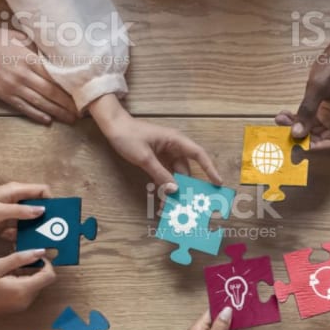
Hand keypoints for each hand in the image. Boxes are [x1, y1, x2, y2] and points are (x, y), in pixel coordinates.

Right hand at [0, 26, 77, 124]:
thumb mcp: (17, 36)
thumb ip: (36, 46)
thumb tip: (54, 52)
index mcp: (29, 58)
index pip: (56, 76)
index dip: (70, 87)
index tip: (83, 93)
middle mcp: (23, 74)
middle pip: (51, 93)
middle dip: (68, 104)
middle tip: (82, 113)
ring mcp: (13, 86)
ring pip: (40, 103)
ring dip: (56, 113)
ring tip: (70, 120)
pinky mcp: (3, 94)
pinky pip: (23, 107)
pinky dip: (36, 115)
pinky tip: (47, 121)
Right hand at [0, 249, 57, 317]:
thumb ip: (20, 258)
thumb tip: (40, 251)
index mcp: (24, 290)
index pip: (49, 276)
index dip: (45, 263)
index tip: (32, 255)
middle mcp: (27, 300)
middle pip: (42, 280)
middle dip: (34, 268)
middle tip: (15, 260)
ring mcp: (22, 305)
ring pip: (34, 285)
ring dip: (26, 274)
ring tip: (7, 270)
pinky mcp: (17, 307)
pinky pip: (26, 291)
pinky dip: (21, 282)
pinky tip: (5, 279)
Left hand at [90, 95, 221, 194]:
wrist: (112, 126)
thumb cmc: (128, 136)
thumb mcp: (144, 157)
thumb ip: (160, 174)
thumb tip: (175, 190)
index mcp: (176, 140)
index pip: (199, 154)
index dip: (210, 168)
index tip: (217, 182)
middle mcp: (174, 146)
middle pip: (187, 168)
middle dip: (189, 185)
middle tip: (192, 201)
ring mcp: (165, 152)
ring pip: (176, 173)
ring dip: (175, 187)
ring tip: (173, 203)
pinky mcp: (157, 157)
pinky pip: (166, 172)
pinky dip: (166, 184)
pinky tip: (163, 195)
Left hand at [276, 21, 329, 149]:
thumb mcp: (318, 86)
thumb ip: (307, 111)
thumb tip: (296, 134)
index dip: (314, 149)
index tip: (294, 144)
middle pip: (324, 142)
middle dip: (302, 137)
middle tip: (281, 126)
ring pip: (318, 134)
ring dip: (299, 129)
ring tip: (281, 117)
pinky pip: (316, 125)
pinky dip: (302, 121)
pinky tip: (286, 115)